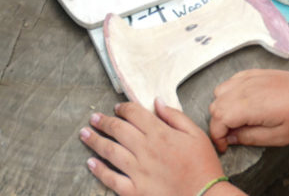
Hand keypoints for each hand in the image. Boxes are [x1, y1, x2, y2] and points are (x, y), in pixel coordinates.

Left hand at [81, 99, 228, 195]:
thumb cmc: (203, 165)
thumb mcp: (195, 133)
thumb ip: (174, 116)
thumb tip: (157, 101)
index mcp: (160, 133)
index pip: (135, 114)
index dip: (123, 108)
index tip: (117, 108)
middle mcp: (145, 149)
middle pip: (118, 130)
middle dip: (104, 122)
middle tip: (94, 118)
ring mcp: (138, 171)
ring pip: (111, 152)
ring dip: (95, 141)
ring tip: (85, 134)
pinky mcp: (136, 191)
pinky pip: (113, 180)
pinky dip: (100, 171)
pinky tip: (91, 163)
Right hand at [209, 69, 288, 152]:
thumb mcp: (278, 137)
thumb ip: (250, 138)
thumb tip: (230, 139)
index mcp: (251, 105)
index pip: (218, 118)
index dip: (217, 136)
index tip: (225, 146)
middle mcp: (246, 88)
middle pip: (216, 105)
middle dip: (218, 124)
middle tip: (231, 136)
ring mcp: (249, 77)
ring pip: (219, 91)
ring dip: (222, 107)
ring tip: (236, 120)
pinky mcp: (254, 73)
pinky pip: (231, 80)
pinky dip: (229, 93)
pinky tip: (242, 104)